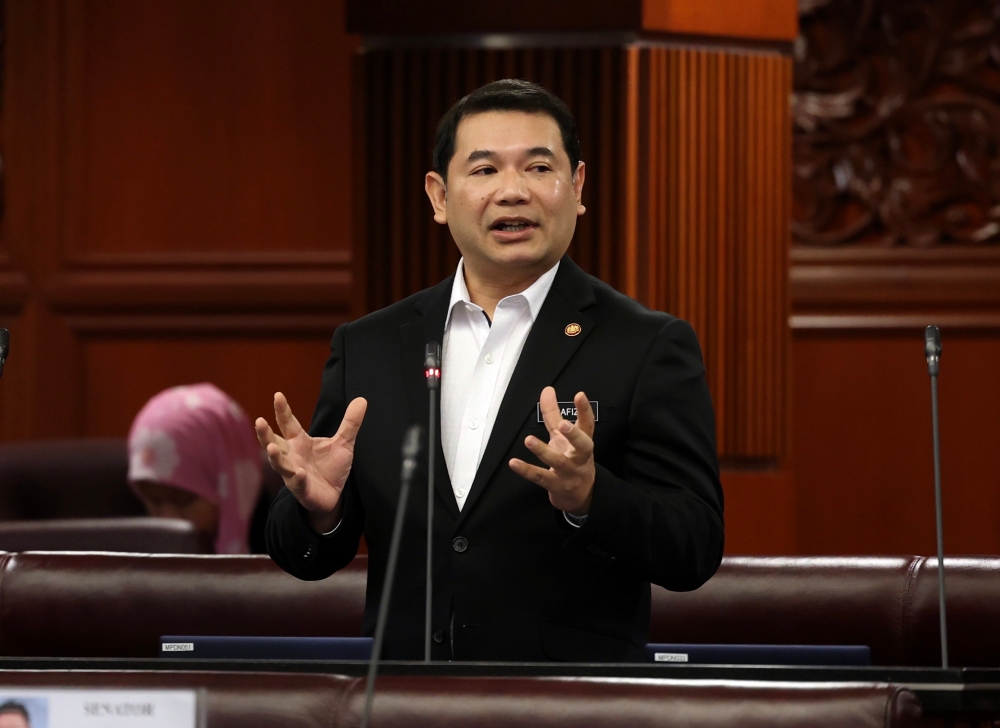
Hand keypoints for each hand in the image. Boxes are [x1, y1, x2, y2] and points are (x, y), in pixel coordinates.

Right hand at [255, 392, 366, 533]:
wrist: (334, 496)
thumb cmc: (331, 468)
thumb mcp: (344, 443)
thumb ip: (350, 423)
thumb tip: (362, 399)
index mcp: (299, 442)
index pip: (288, 423)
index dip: (282, 410)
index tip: (278, 395)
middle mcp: (292, 456)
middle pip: (274, 442)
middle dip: (265, 434)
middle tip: (259, 421)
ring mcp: (294, 473)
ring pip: (280, 464)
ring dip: (275, 457)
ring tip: (271, 448)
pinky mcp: (302, 490)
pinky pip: (298, 484)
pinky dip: (297, 479)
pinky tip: (299, 473)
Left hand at [509, 386, 595, 515]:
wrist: (580, 495)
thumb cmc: (571, 459)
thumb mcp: (563, 436)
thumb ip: (554, 413)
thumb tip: (547, 390)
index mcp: (583, 442)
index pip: (587, 425)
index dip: (585, 410)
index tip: (580, 395)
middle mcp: (579, 457)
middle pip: (582, 445)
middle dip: (573, 435)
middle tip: (563, 424)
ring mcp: (569, 473)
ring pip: (558, 462)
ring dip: (543, 451)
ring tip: (529, 440)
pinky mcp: (556, 485)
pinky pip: (541, 478)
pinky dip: (527, 471)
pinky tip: (514, 463)